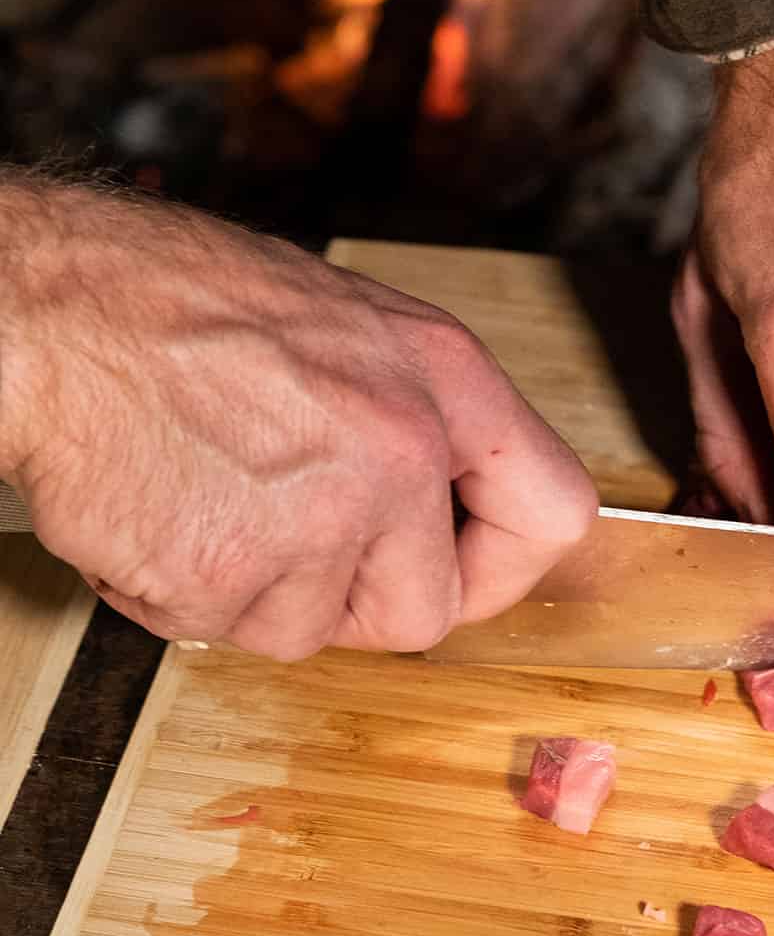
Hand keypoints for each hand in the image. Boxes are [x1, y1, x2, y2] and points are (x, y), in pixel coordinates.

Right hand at [0, 182, 595, 657]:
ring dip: (253, 592)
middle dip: (354, 600)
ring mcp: (319, 516)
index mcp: (444, 376)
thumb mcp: (350, 328)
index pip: (555, 512)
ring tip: (208, 493)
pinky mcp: (228, 574)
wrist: (56, 309)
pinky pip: (221, 633)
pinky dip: (181, 594)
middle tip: (289, 541)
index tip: (458, 566)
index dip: (502, 562)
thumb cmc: (183, 301)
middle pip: (426, 612)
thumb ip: (416, 418)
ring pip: (310, 631)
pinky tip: (161, 509)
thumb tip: (448, 512)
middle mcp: (401, 446)